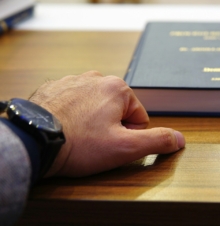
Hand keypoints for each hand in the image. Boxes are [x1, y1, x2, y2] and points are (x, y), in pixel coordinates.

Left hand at [29, 71, 184, 176]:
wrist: (34, 140)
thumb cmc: (79, 143)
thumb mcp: (125, 148)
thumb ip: (156, 141)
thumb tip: (179, 139)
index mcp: (118, 88)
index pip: (139, 116)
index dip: (129, 135)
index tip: (111, 143)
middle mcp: (97, 77)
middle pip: (118, 109)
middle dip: (111, 127)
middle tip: (94, 141)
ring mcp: (74, 80)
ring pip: (96, 106)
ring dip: (93, 120)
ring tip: (79, 135)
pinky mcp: (56, 87)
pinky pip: (75, 102)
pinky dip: (74, 115)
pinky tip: (66, 127)